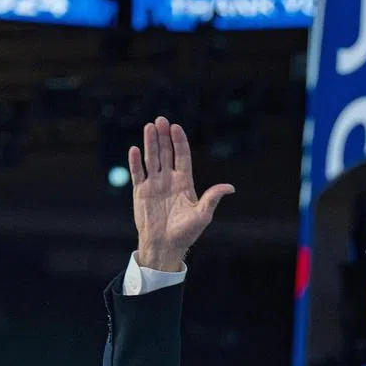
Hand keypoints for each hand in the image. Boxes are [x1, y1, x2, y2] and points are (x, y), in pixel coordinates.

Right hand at [129, 116, 234, 271]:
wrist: (164, 246)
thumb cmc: (185, 233)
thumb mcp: (202, 215)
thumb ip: (212, 198)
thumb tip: (230, 187)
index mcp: (184, 182)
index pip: (182, 156)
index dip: (179, 142)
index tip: (176, 127)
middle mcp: (169, 180)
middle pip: (166, 153)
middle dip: (163, 136)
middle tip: (161, 120)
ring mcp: (154, 184)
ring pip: (151, 159)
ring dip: (150, 143)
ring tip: (149, 127)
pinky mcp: (141, 192)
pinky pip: (137, 173)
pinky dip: (135, 162)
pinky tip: (135, 149)